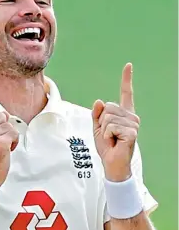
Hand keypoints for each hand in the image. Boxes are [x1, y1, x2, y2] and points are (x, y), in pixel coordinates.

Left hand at [92, 63, 139, 181]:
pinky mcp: (131, 132)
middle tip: (108, 135)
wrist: (112, 163)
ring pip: (107, 117)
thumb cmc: (107, 147)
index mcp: (124, 114)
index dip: (126, 79)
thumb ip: (97, 114)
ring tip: (111, 139)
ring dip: (104, 130)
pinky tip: (114, 142)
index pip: (126, 93)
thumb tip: (99, 100)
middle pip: (108, 107)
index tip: (128, 65)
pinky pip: (110, 127)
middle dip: (102, 122)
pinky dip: (107, 136)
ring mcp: (133, 124)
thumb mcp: (97, 128)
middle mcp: (131, 116)